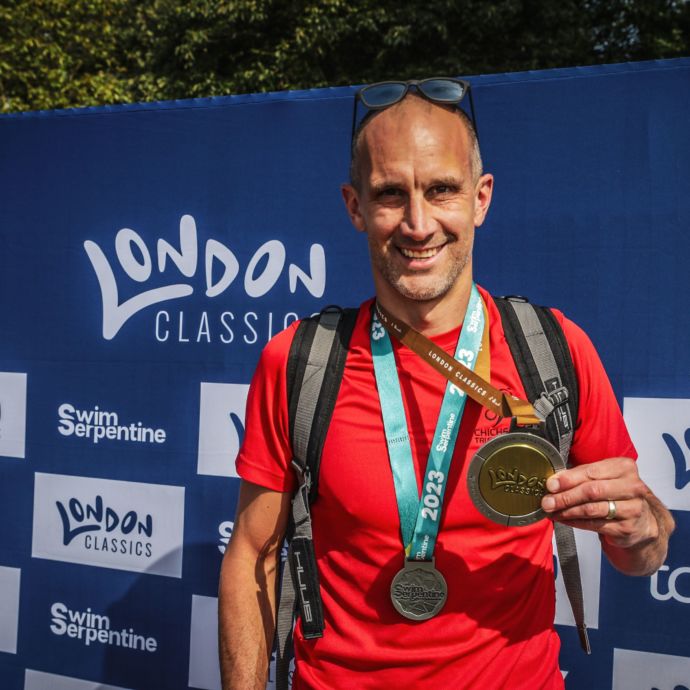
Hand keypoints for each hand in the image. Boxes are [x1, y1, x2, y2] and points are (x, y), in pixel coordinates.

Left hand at [541, 457, 658, 548]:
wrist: (641, 521)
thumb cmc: (616, 494)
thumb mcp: (602, 478)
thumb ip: (580, 476)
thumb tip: (553, 482)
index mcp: (624, 467)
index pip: (591, 471)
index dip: (568, 479)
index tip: (550, 485)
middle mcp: (632, 487)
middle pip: (591, 491)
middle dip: (565, 497)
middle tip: (547, 502)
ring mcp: (632, 509)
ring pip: (592, 509)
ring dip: (567, 511)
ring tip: (552, 511)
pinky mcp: (627, 528)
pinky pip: (594, 525)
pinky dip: (575, 522)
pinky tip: (563, 519)